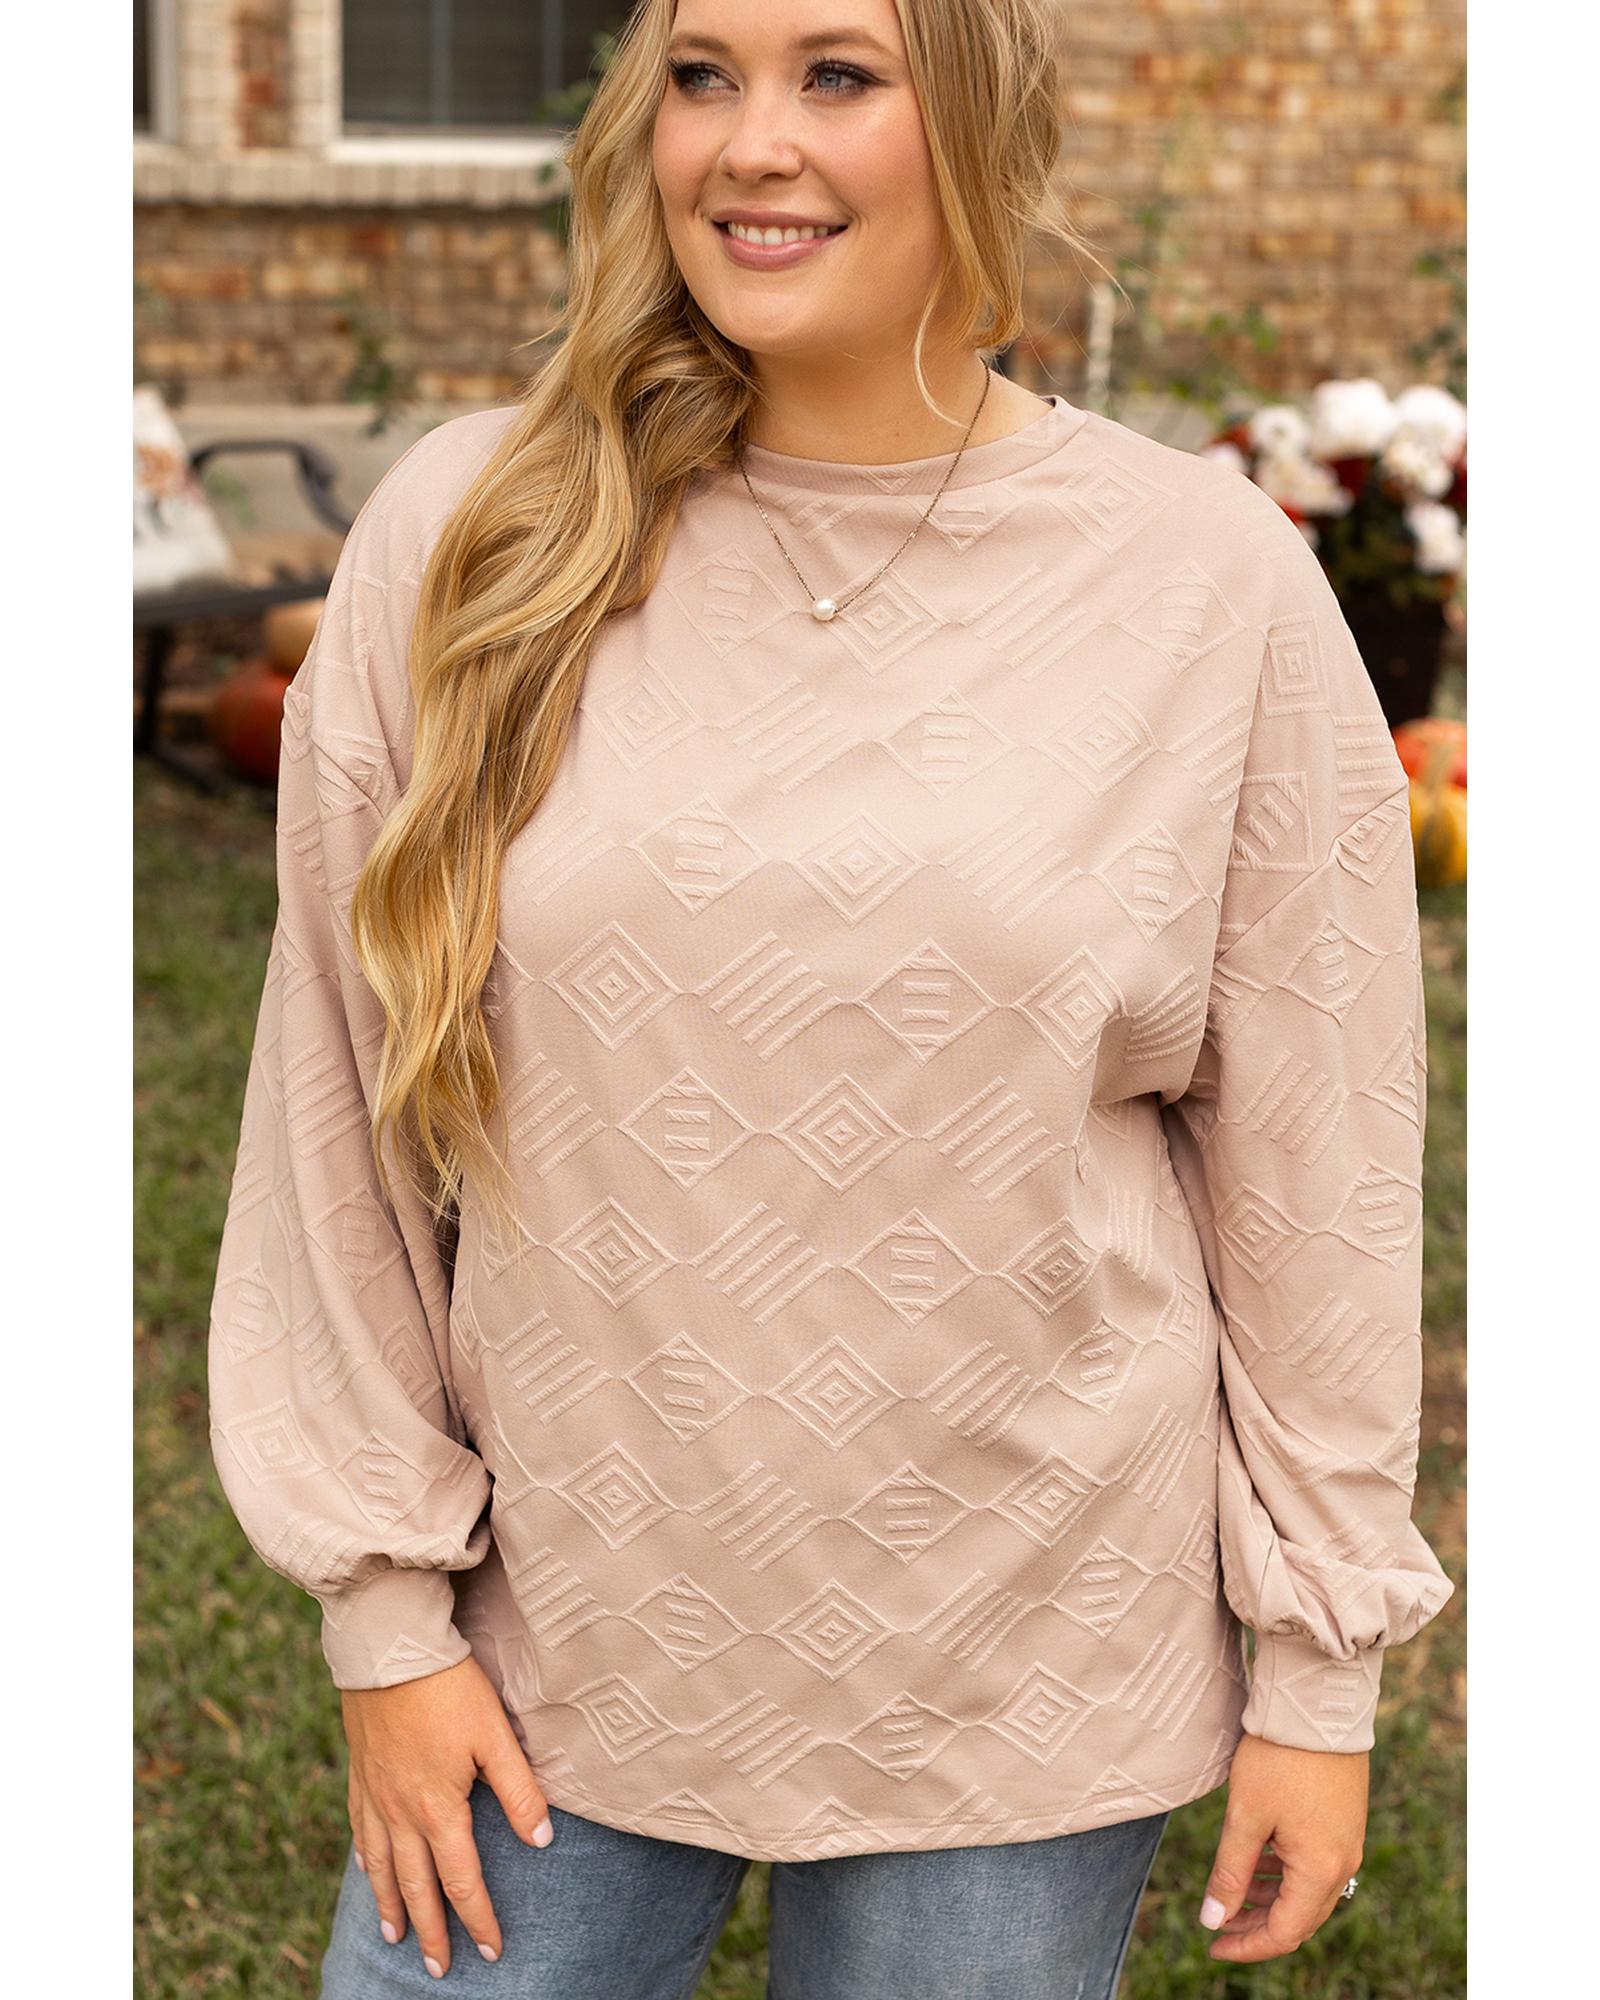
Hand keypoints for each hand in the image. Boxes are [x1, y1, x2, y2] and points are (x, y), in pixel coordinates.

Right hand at [341, 1653, 553, 1979]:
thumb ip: (520, 1790)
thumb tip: (542, 1840)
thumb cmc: (449, 1688)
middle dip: (430, 1931)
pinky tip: (365, 1869)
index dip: (478, 1918)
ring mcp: (375, 1795)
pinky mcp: (360, 1773)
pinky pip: (359, 1829)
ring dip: (390, 1905)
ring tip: (395, 1936)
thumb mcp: (495, 1735)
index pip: (462, 1880)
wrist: (390, 1649)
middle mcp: (401, 1813)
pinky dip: (364, 1858)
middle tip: (437, 1969)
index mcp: (439, 1810)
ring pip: (380, 1866)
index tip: (491, 1951)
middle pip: (416, 1886)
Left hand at [1197, 1732, 1367, 1962]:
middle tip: (1219, 1924)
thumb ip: (1230, 1872)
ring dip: (1271, 1901)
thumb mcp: (1245, 1817)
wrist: (1316, 1706)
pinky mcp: (1344, 1822)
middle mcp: (1343, 1863)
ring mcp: (1347, 1842)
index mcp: (1320, 1870)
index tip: (1213, 1946)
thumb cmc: (1277, 1759)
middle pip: (1300, 1918)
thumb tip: (1213, 1920)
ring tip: (1233, 1895)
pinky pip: (1316, 1867)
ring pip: (1308, 1893)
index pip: (1284, 1932)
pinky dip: (1286, 1875)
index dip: (1247, 1945)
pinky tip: (1258, 1862)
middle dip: (1258, 1927)